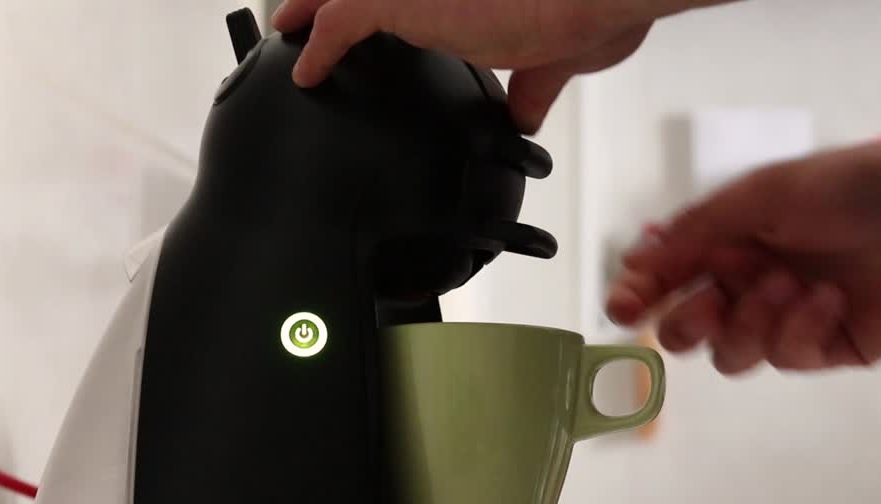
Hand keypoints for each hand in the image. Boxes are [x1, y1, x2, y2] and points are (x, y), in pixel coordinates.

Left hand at [271, 0, 688, 132]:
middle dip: (335, 2)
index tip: (365, 28)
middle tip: (305, 16)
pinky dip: (318, 47)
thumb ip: (532, 86)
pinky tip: (304, 70)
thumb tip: (524, 115)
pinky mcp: (402, 1)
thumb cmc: (591, 12)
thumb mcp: (555, 60)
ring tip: (290, 30)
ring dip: (314, 11)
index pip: (412, 2)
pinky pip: (339, 23)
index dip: (385, 12)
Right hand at [606, 138, 880, 374]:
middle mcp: (742, 286)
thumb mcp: (760, 195)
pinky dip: (799, 327)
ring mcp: (780, 321)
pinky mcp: (820, 347)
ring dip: (751, 321)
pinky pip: (785, 357)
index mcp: (721, 246)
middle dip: (686, 324)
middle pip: (684, 331)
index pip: (662, 281)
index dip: (636, 297)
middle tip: (709, 303)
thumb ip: (695, 231)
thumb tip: (635, 260)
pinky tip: (828, 299)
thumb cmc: (844, 189)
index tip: (624, 309)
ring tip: (790, 284)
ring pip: (729, 355)